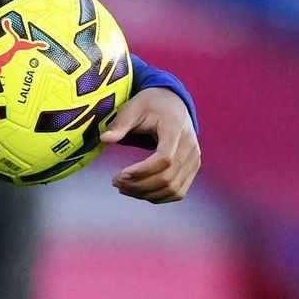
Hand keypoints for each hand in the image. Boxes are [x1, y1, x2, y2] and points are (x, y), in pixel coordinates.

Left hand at [99, 87, 199, 202]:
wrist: (173, 102)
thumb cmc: (151, 103)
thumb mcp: (133, 107)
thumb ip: (120, 124)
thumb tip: (104, 139)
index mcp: (176, 128)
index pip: (164, 159)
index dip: (141, 171)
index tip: (120, 174)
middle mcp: (190, 145)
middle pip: (168, 178)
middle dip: (139, 186)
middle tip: (116, 183)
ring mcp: (194, 158)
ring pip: (173, 189)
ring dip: (146, 194)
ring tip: (124, 188)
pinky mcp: (193, 167)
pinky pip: (178, 192)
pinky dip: (158, 197)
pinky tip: (139, 191)